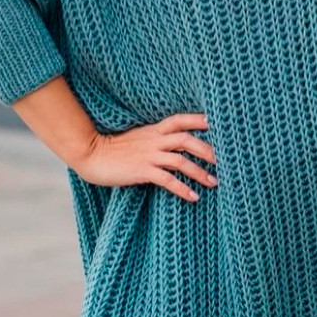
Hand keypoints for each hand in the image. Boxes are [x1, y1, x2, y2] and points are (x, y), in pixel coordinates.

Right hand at [75, 113, 217, 202]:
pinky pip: (167, 180)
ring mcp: (148, 155)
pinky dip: (182, 188)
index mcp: (154, 129)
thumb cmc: (115, 148)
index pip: (180, 119)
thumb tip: (176, 147)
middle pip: (187, 140)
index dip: (199, 120)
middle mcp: (154, 140)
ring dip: (199, 172)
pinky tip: (193, 197)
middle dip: (208, 149)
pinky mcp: (142, 171)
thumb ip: (156, 139)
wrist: (90, 154)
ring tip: (214, 182)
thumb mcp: (139, 138)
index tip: (217, 123)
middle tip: (225, 160)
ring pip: (181, 160)